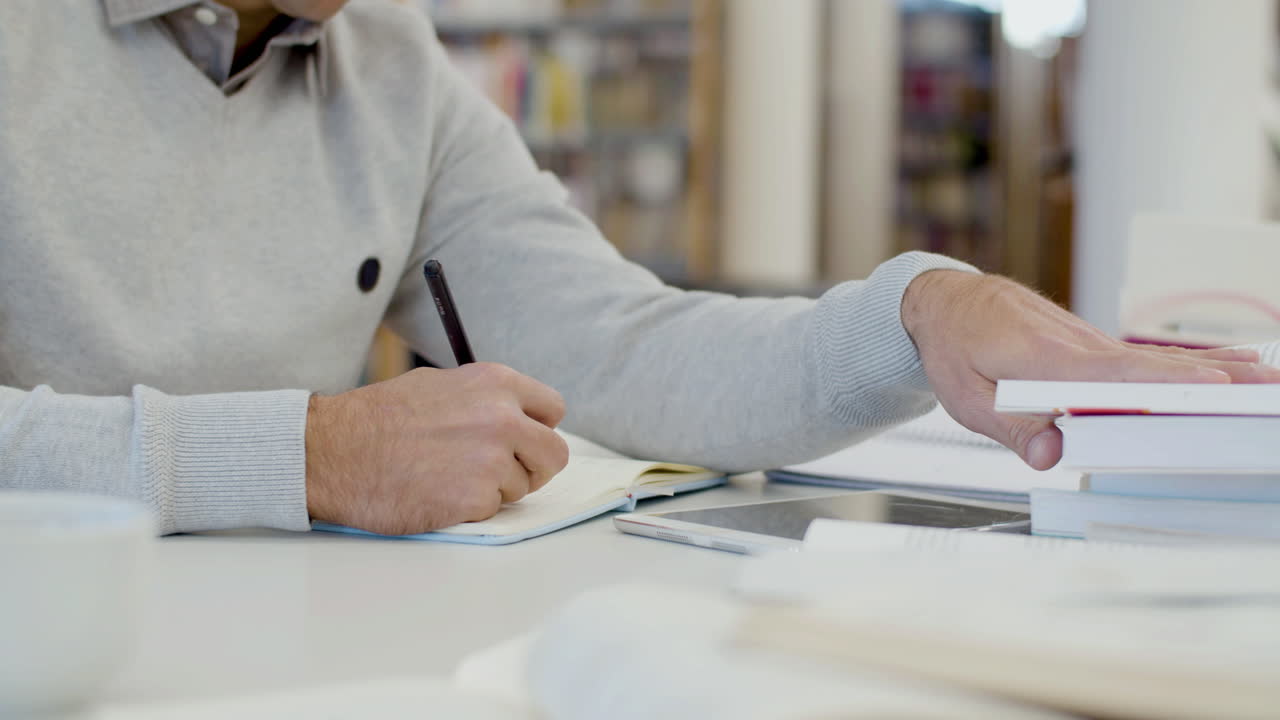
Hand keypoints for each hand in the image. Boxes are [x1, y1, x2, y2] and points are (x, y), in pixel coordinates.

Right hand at [304, 363, 569, 534]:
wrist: (332, 451)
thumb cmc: (377, 419)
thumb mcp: (440, 385)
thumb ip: (485, 400)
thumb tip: (515, 417)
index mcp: (496, 383)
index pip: (553, 410)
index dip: (537, 429)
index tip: (522, 441)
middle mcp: (502, 418)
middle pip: (553, 455)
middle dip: (532, 467)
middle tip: (500, 473)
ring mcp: (491, 461)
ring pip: (521, 487)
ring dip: (493, 490)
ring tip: (447, 477)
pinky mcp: (475, 499)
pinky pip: (491, 511)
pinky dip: (469, 510)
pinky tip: (436, 494)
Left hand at [902, 271, 1279, 469]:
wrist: (944, 301)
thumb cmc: (953, 346)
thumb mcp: (965, 396)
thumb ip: (1010, 427)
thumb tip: (1050, 455)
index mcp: (1042, 357)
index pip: (1114, 375)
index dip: (1165, 383)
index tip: (1211, 388)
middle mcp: (1074, 346)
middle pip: (1151, 367)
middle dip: (1211, 379)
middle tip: (1265, 390)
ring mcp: (1086, 344)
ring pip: (1156, 362)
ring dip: (1214, 370)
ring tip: (1267, 380)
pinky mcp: (1091, 347)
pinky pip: (1144, 360)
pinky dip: (1190, 362)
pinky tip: (1231, 365)